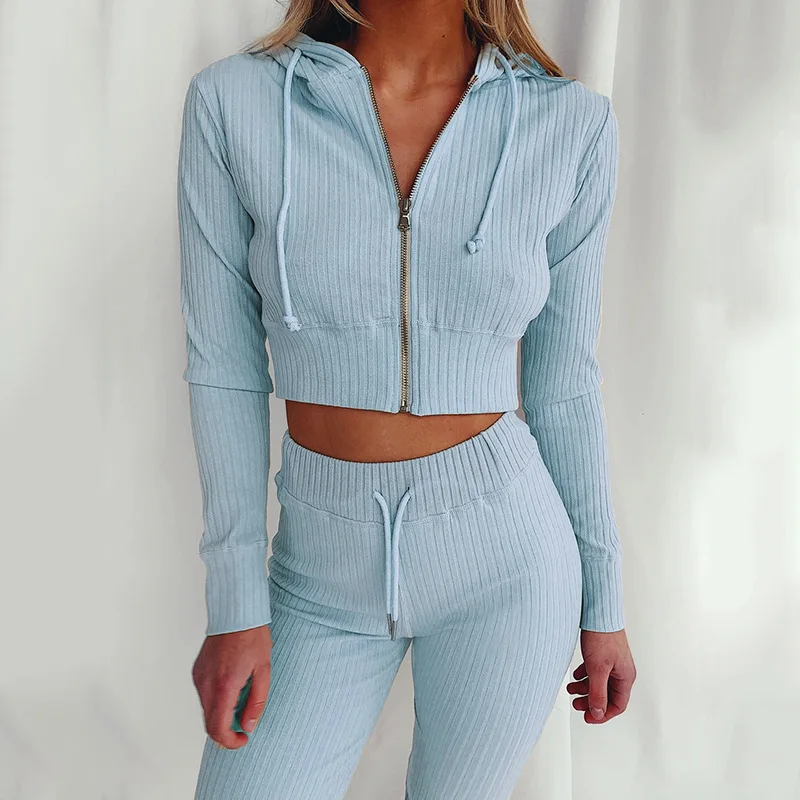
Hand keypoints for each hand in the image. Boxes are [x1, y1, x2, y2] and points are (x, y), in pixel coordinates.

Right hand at [192, 624, 271, 748]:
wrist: (236, 613)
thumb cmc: (252, 637)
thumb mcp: (264, 670)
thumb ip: (256, 701)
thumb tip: (248, 725)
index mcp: (224, 686)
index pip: (217, 728)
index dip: (230, 741)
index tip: (242, 739)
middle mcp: (206, 684)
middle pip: (209, 723)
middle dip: (226, 729)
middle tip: (244, 722)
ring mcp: (199, 677)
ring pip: (206, 709)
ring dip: (222, 713)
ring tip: (242, 694)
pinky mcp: (197, 671)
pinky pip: (204, 694)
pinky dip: (216, 699)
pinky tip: (231, 684)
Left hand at [567, 628, 635, 723]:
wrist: (598, 612)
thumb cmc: (602, 637)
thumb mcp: (597, 670)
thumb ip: (597, 693)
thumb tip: (598, 713)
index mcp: (625, 677)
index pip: (617, 705)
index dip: (603, 714)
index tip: (588, 717)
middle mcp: (621, 671)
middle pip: (607, 695)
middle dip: (590, 702)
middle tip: (576, 704)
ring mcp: (612, 662)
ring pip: (599, 683)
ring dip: (584, 688)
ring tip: (571, 689)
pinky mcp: (603, 654)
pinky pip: (594, 671)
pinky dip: (584, 675)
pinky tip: (575, 675)